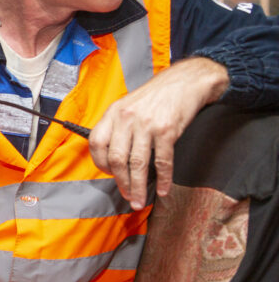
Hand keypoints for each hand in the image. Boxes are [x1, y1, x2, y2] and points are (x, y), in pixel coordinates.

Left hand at [88, 57, 227, 209]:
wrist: (186, 81)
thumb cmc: (156, 96)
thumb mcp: (128, 105)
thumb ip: (117, 126)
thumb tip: (111, 156)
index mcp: (114, 112)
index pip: (96, 143)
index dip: (100, 163)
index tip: (109, 174)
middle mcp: (127, 118)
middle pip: (116, 158)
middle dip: (120, 182)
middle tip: (126, 195)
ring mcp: (147, 125)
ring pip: (137, 164)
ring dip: (137, 187)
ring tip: (139, 200)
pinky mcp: (168, 130)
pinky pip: (162, 161)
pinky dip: (163, 179)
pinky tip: (162, 189)